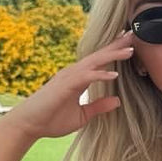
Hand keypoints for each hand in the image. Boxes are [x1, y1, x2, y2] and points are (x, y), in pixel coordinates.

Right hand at [6, 32, 135, 139]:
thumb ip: (99, 106)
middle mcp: (73, 74)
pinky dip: (99, 74)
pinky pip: (85, 77)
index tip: (130, 45)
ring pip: (94, 62)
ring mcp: (68, 77)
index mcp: (78, 78)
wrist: (28, 125)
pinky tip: (114, 74)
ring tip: (130, 50)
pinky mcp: (64, 85)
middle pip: (99, 56)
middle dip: (116, 46)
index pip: (99, 62)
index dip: (114, 53)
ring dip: (112, 55)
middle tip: (133, 35)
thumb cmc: (51, 120)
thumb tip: (118, 100)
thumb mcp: (83, 115)